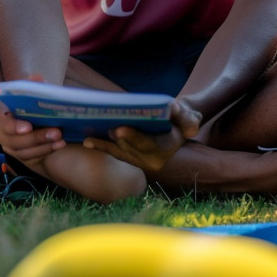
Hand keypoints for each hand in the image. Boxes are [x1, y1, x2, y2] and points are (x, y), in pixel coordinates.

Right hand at [0, 84, 64, 165]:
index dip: (13, 125)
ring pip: (22, 149)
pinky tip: (59, 144)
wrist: (36, 123)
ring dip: (43, 144)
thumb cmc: (33, 106)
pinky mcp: (18, 155)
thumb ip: (35, 86)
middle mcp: (0, 128)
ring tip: (61, 138)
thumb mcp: (34, 94)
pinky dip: (46, 150)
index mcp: (1, 110)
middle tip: (56, 132)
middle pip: (12, 138)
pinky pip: (30, 156)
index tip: (28, 127)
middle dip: (35, 137)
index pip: (1, 119)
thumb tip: (37, 78)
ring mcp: (8, 143)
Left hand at [82, 100, 201, 171]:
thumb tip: (189, 130)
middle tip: (106, 129)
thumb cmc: (179, 117)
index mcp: (166, 148)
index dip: (134, 138)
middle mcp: (152, 160)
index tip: (120, 129)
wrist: (173, 125)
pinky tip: (87, 141)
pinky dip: (101, 146)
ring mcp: (138, 160)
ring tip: (88, 139)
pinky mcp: (128, 156)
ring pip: (120, 152)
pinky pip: (113, 152)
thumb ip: (189, 120)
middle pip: (131, 149)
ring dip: (104, 145)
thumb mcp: (189, 116)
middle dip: (118, 140)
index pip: (149, 145)